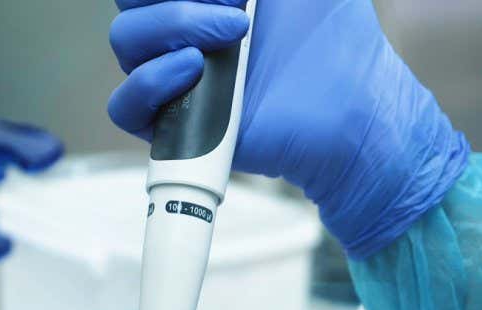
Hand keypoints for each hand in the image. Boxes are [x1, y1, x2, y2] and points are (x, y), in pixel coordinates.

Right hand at [107, 0, 469, 257]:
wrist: (355, 111)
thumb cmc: (337, 42)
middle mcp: (182, 31)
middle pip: (130, 1)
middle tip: (232, 1)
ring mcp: (176, 77)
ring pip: (126, 40)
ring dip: (173, 23)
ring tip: (234, 34)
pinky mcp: (177, 126)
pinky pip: (126, 106)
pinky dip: (151, 81)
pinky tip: (195, 69)